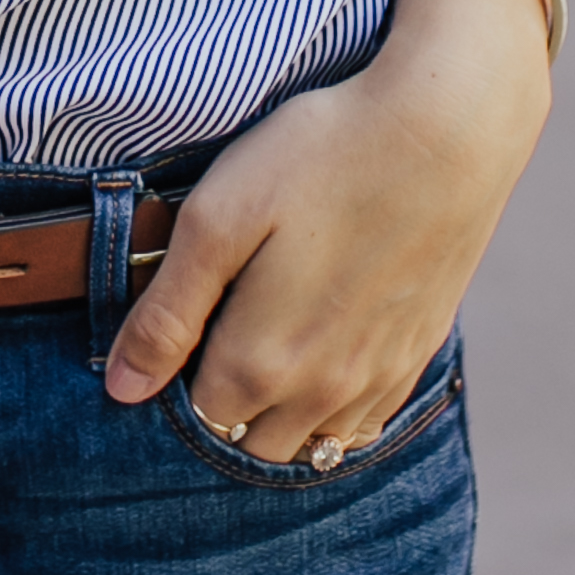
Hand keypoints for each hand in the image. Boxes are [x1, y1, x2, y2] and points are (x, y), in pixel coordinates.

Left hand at [103, 0, 554, 460]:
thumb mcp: (217, 219)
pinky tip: (317, 358)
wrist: (450, 128)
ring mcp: (378, 378)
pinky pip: (362, 424)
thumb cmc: (321, 157)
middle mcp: (323, 391)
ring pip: (309, 444)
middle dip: (220, 413)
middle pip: (248, 446)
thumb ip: (168, 313)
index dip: (171, 387)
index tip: (170, 337)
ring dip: (276, 419)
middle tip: (208, 342)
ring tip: (261, 350)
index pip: (194, 421)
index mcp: (261, 363)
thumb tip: (124, 389)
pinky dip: (330, 411)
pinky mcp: (418, 353)